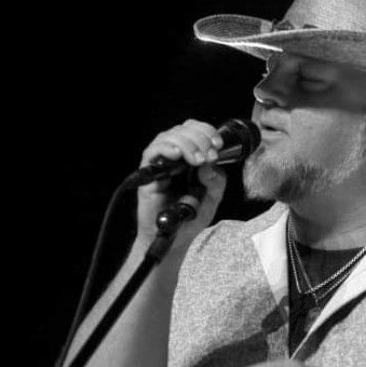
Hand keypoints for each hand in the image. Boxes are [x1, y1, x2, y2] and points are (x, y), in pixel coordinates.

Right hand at [135, 119, 226, 252]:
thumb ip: (216, 180)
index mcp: (191, 157)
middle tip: (209, 155)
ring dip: (186, 142)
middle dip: (200, 137)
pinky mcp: (148, 175)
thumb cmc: (191, 216)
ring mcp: (160, 164)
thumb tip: (209, 164)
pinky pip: (151, 153)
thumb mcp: (214, 197)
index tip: (217, 145)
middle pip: (183, 129)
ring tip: (197, 159)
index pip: (195, 130)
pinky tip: (178, 155)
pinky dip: (166, 148)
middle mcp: (175, 157)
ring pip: (167, 136)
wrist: (175, 238)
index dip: (207, 131)